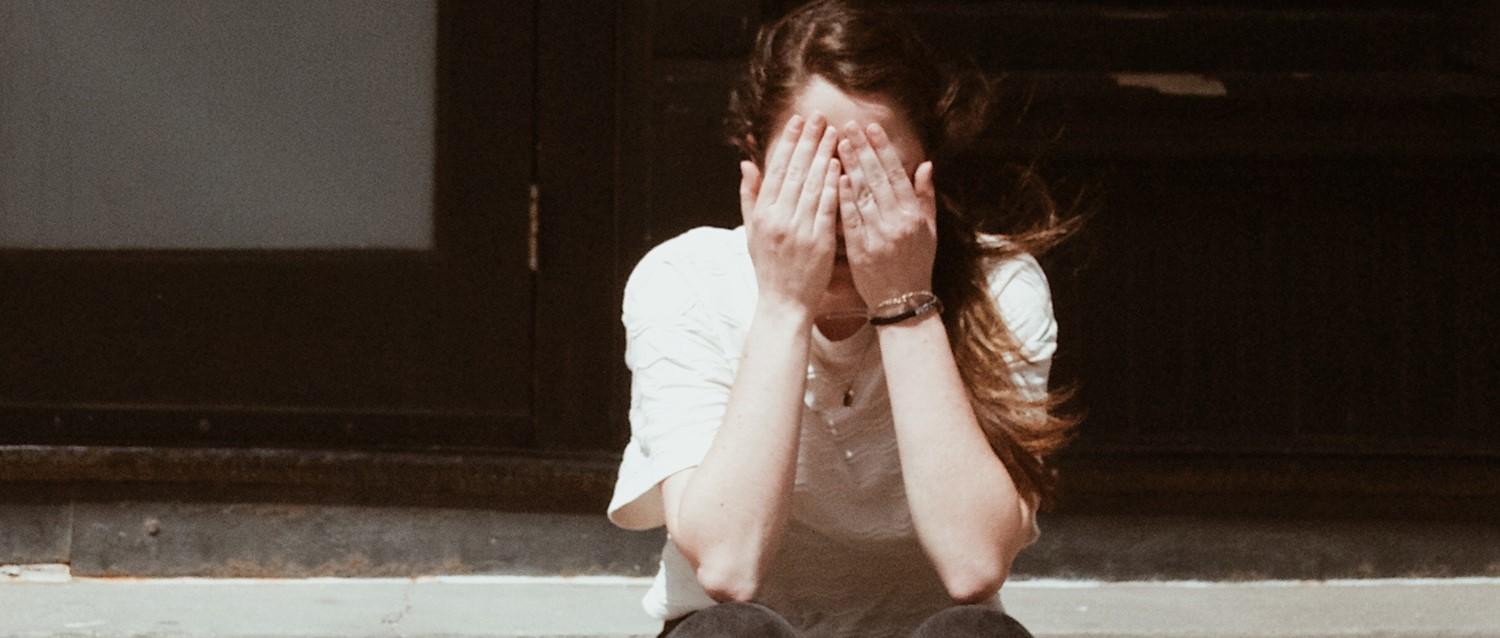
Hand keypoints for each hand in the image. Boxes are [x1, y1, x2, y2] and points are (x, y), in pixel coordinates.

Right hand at [739, 112, 841, 315]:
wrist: (783, 303)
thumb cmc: (768, 267)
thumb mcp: (751, 232)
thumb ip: (749, 196)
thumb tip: (747, 164)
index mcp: (762, 214)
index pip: (777, 169)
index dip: (788, 142)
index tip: (798, 121)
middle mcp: (778, 218)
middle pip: (796, 171)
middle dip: (808, 140)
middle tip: (820, 117)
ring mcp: (798, 229)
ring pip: (812, 184)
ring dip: (824, 155)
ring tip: (835, 132)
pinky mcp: (818, 241)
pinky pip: (826, 207)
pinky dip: (832, 184)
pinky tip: (840, 165)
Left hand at [836, 121, 936, 305]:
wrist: (902, 302)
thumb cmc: (917, 263)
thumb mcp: (930, 230)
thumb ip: (926, 196)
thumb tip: (925, 164)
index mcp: (913, 215)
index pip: (896, 174)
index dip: (883, 149)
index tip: (872, 128)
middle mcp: (896, 222)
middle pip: (876, 178)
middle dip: (862, 149)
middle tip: (848, 126)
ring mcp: (878, 235)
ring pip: (862, 194)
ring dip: (849, 166)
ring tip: (837, 144)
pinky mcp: (860, 249)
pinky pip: (850, 219)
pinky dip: (843, 197)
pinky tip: (835, 177)